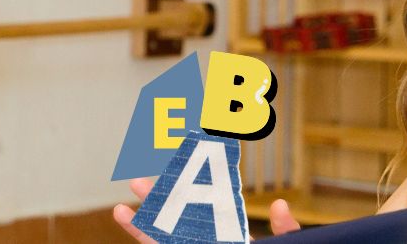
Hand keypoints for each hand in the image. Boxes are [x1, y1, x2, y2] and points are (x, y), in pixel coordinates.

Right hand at [111, 178, 301, 240]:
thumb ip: (287, 232)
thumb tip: (280, 205)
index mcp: (234, 240)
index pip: (208, 212)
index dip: (190, 192)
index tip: (177, 171)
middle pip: (179, 222)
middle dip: (157, 203)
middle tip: (135, 181)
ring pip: (165, 243)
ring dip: (142, 228)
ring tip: (119, 211)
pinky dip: (148, 237)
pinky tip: (134, 226)